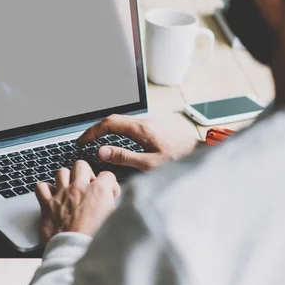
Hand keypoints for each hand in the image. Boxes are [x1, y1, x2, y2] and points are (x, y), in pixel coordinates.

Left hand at [35, 160, 120, 243]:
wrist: (74, 254)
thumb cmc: (95, 242)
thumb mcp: (115, 221)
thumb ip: (114, 208)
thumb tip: (114, 205)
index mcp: (99, 192)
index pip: (107, 175)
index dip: (110, 184)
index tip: (109, 194)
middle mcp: (79, 189)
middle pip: (81, 166)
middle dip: (86, 174)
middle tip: (88, 186)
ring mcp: (61, 195)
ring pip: (61, 172)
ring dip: (66, 179)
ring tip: (70, 189)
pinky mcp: (47, 205)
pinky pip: (41, 187)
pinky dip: (45, 189)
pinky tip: (51, 196)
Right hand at [78, 114, 197, 171]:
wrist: (202, 155)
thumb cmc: (179, 161)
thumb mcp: (149, 164)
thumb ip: (124, 157)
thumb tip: (102, 151)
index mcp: (141, 129)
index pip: (109, 123)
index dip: (92, 131)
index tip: (82, 142)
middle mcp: (145, 123)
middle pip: (113, 120)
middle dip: (96, 130)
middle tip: (85, 142)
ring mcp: (150, 124)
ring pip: (122, 122)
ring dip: (107, 130)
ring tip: (97, 142)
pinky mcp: (155, 129)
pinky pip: (131, 126)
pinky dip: (118, 133)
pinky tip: (117, 143)